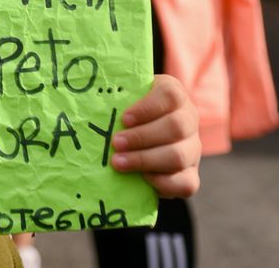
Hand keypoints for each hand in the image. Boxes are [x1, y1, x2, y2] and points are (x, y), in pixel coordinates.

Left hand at [110, 74, 200, 197]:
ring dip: (146, 160)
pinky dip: (163, 182)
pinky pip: (186, 184)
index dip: (147, 108)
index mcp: (173, 95)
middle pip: (176, 127)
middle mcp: (188, 120)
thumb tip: (85, 102)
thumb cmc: (126, 113)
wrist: (139, 139)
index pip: (170, 96)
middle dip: (142, 137)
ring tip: (118, 162)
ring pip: (179, 155)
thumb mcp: (123, 98)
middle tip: (116, 143)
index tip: (124, 119)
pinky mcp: (190, 175)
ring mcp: (192, 149)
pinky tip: (142, 178)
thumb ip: (113, 96)